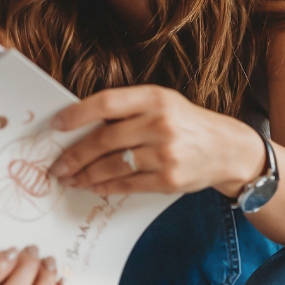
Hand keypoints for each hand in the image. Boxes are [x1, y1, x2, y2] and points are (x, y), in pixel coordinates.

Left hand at [47, 85, 265, 198]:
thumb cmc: (186, 123)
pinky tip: (92, 186)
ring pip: (113, 165)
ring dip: (85, 174)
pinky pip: (128, 184)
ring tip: (69, 178)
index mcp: (155, 98)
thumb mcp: (162, 103)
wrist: (228, 149)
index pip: (106, 103)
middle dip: (75, 154)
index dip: (77, 114)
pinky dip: (105, 186)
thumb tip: (80, 124)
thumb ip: (127, 110)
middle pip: (104, 140)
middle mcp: (160, 123)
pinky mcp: (169, 179)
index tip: (56, 125)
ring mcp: (166, 153)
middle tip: (56, 165)